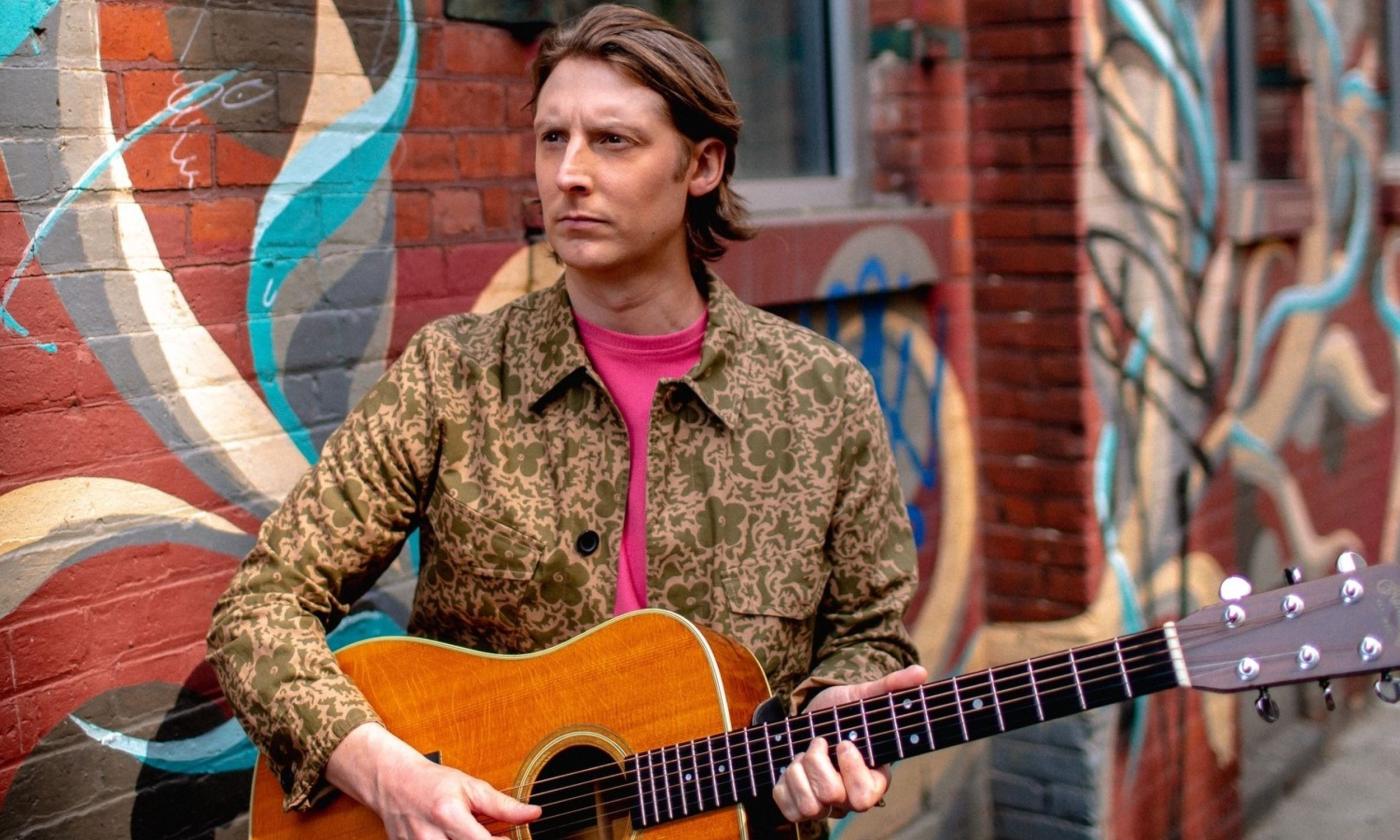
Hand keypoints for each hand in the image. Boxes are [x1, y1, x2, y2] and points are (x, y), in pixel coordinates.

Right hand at [326, 722, 539, 839]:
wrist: (393, 782)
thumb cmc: (434, 782)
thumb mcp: (471, 786)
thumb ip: (502, 805)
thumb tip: (534, 813)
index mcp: (447, 815)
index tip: (509, 837)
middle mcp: (429, 837)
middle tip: (495, 836)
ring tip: (473, 835)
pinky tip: (457, 838)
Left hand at [770, 664, 927, 822]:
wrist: (811, 722)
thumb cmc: (841, 713)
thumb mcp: (862, 698)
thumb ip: (890, 687)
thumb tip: (920, 672)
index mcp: (873, 779)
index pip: (865, 797)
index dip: (852, 771)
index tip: (844, 742)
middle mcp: (849, 799)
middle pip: (832, 797)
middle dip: (817, 762)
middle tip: (819, 742)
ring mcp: (825, 807)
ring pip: (809, 806)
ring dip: (798, 771)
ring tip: (802, 753)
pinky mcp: (799, 808)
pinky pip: (787, 808)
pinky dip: (783, 784)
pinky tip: (791, 767)